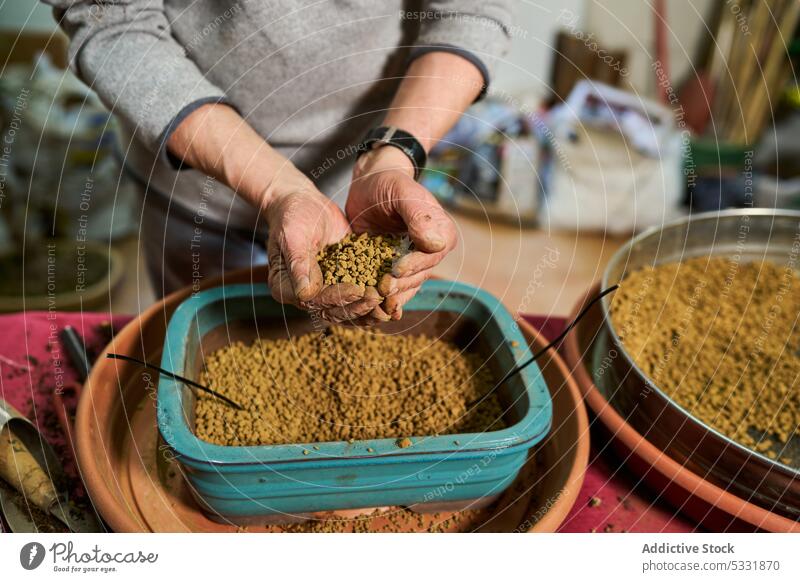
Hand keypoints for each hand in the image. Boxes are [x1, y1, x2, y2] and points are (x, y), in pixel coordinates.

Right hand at [265, 185, 382, 320]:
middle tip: (378, 296)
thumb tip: (305, 295)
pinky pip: (358, 300)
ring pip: (348, 311)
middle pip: (333, 311)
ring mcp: (325, 292)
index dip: (337, 298)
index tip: (358, 289)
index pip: (314, 301)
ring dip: (369, 310)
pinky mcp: (342, 284)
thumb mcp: (294, 235)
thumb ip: (299, 264)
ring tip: (388, 302)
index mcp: (287, 288)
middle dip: (357, 306)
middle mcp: (306, 296)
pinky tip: (393, 301)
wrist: (303, 203)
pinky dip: (374, 303)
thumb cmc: (293, 215)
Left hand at [346, 146, 456, 320]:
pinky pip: (391, 290)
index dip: (415, 265)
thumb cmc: (389, 183)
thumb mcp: (402, 192)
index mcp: (442, 234)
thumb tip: (436, 244)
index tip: (396, 269)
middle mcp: (431, 253)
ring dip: (391, 299)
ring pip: (405, 288)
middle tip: (380, 290)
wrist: (369, 186)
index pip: (432, 256)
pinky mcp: (393, 271)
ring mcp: (412, 264)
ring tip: (375, 307)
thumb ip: (418, 214)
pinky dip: (380, 301)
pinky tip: (370, 311)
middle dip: (400, 285)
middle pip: (418, 276)